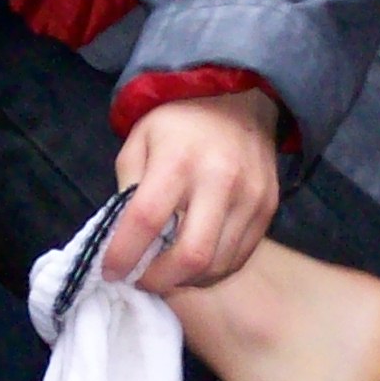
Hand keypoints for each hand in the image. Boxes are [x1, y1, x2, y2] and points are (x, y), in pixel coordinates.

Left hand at [105, 90, 281, 292]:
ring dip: (186, 279)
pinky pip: (238, 258)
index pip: (146, 220)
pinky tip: (194, 261)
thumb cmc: (179, 123)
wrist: (240, 99)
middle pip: (192, 256)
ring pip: (217, 265)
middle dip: (160, 281)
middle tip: (142, 280)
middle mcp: (219, 181)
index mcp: (177, 160)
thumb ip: (127, 189)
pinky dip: (211, 270)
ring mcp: (250, 198)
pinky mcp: (268, 209)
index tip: (111, 271)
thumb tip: (122, 241)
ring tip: (166, 270)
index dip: (124, 255)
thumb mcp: (139, 141)